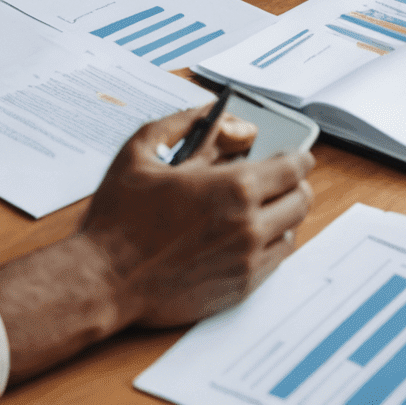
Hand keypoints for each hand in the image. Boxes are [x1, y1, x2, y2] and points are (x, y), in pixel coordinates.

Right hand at [0, 104, 313, 383]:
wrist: (104, 280)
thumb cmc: (120, 217)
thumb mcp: (144, 149)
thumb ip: (187, 123)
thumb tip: (224, 116)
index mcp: (234, 187)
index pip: (294, 166)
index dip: (296, 155)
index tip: (291, 153)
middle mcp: (249, 225)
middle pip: (301, 199)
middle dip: (292, 184)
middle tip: (275, 179)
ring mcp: (246, 261)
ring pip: (291, 231)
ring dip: (281, 215)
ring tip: (257, 207)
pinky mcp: (238, 289)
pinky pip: (274, 261)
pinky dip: (268, 244)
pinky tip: (244, 235)